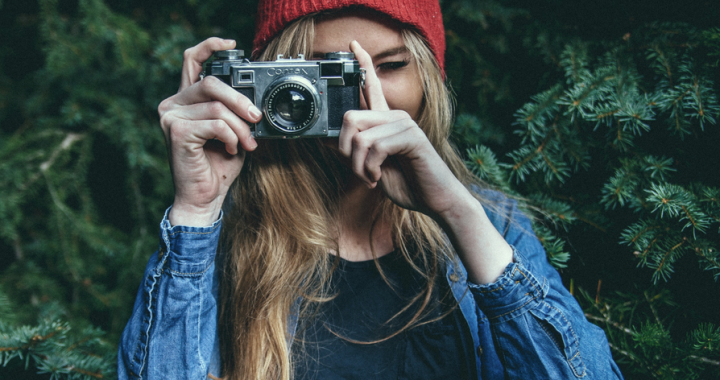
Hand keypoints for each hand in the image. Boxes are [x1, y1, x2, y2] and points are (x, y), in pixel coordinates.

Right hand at [158, 38, 261, 225]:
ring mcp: (171, 117)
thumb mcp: (232, 131)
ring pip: (217, 107)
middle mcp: (173, 104)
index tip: (232, 45)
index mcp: (185, 100)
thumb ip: (234, 111)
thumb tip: (254, 100)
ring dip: (240, 127)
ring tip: (247, 143)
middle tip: (256, 118)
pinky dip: (231, 136)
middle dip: (241, 100)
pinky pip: (215, 124)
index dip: (210, 47)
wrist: (205, 197)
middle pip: (211, 83)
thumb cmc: (217, 165)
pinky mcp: (176, 132)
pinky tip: (230, 149)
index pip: (192, 61)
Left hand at [339, 41, 468, 221]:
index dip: (363, 64)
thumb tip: (326, 140)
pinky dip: (370, 168)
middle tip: (359, 170)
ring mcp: (404, 124)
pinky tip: (380, 177)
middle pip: (350, 117)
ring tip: (372, 178)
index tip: (353, 44)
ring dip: (358, 166)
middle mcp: (395, 117)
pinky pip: (375, 147)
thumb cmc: (407, 184)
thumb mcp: (372, 168)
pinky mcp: (411, 137)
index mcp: (386, 121)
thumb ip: (354, 152)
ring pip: (359, 137)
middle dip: (344, 150)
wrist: (436, 201)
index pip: (372, 86)